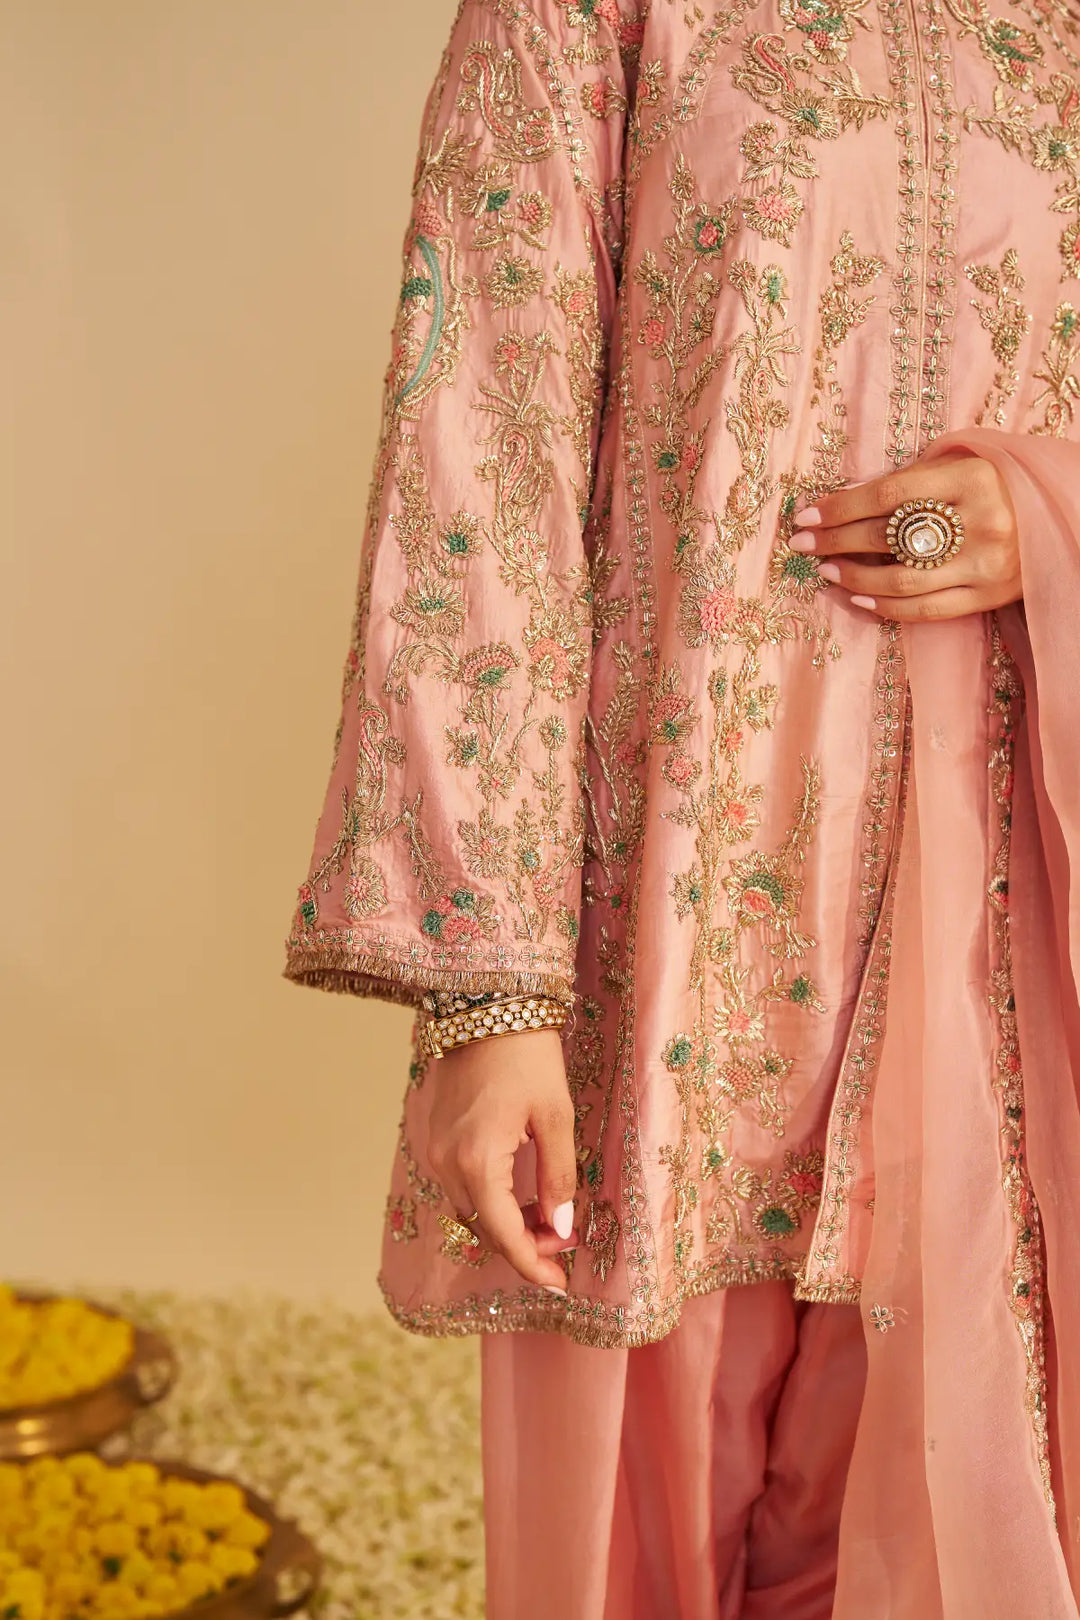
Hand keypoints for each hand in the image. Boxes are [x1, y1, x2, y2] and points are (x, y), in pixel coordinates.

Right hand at [427, 1027, 578, 1293]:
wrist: (485, 1005)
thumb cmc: (528, 1055)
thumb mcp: (556, 1117)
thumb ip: (558, 1178)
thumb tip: (562, 1228)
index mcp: (477, 1160)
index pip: (504, 1234)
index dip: (533, 1265)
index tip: (560, 1285)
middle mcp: (446, 1163)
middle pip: (484, 1228)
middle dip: (524, 1245)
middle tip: (563, 1244)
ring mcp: (434, 1150)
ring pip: (470, 1210)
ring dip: (505, 1223)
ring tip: (547, 1220)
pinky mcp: (433, 1137)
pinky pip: (460, 1186)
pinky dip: (488, 1200)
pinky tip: (518, 1195)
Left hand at [790, 449, 1021, 620]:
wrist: (1062, 517)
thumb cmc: (1003, 483)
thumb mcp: (968, 464)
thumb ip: (916, 477)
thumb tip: (846, 496)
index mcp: (973, 477)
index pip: (888, 492)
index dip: (841, 504)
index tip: (807, 512)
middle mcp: (980, 521)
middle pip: (888, 535)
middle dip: (835, 539)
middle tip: (800, 542)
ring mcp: (985, 565)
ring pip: (901, 579)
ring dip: (853, 577)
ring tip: (825, 569)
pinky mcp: (988, 597)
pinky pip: (926, 609)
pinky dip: (885, 606)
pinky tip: (858, 597)